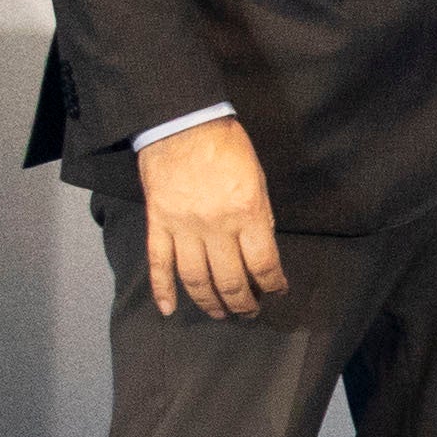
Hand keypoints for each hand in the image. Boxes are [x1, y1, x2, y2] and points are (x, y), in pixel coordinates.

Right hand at [135, 115, 286, 321]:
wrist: (182, 123)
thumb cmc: (226, 146)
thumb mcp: (257, 179)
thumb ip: (259, 217)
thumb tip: (261, 251)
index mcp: (247, 213)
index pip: (264, 265)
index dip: (273, 285)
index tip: (277, 291)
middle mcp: (216, 226)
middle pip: (230, 280)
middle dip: (244, 303)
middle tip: (250, 312)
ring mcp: (184, 227)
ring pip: (196, 280)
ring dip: (210, 303)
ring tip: (220, 314)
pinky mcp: (159, 223)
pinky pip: (159, 264)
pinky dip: (162, 290)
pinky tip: (169, 309)